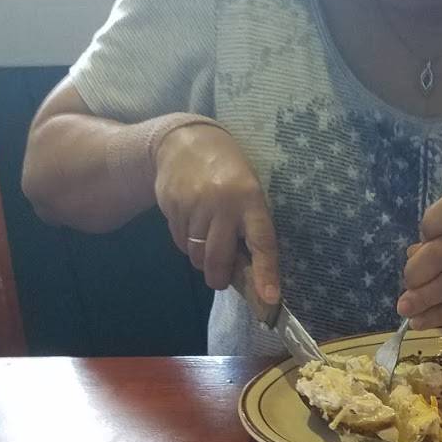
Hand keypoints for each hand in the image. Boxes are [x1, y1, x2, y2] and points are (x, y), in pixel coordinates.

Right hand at [154, 124, 278, 302]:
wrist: (185, 142)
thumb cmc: (228, 174)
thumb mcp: (249, 192)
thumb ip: (250, 228)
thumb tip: (250, 274)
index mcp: (250, 199)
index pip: (262, 242)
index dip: (266, 273)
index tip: (269, 298)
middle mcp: (222, 203)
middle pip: (219, 257)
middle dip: (219, 278)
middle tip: (220, 280)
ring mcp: (194, 203)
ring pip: (196, 253)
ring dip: (201, 260)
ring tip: (206, 244)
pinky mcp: (172, 205)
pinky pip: (180, 241)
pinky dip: (186, 244)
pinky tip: (191, 227)